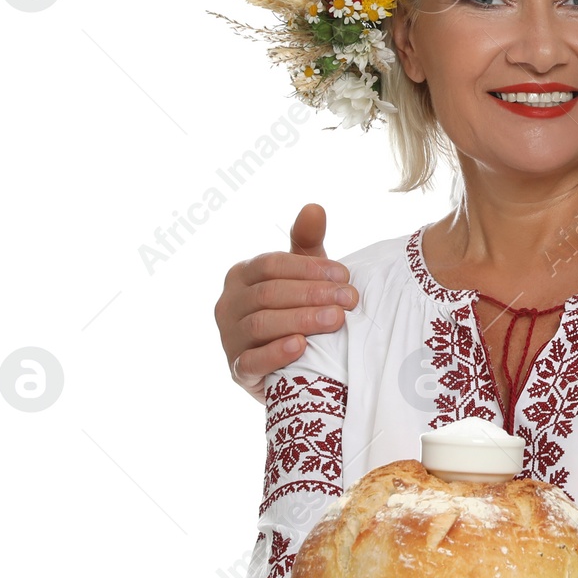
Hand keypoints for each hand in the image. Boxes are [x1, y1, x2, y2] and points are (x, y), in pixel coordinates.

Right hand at [215, 204, 357, 398]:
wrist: (290, 362)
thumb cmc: (295, 307)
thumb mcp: (302, 275)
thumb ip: (306, 243)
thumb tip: (314, 207)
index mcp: (241, 275)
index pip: (271, 265)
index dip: (309, 268)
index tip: (345, 275)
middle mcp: (228, 304)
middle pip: (269, 293)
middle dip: (312, 294)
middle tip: (349, 299)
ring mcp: (229, 338)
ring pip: (261, 324)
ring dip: (301, 320)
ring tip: (336, 319)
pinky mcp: (237, 370)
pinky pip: (251, 361)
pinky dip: (275, 353)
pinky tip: (300, 346)